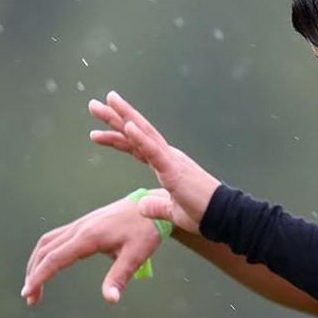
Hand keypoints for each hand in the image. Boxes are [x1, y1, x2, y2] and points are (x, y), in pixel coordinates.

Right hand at [22, 195, 163, 304]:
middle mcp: (81, 227)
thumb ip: (120, 277)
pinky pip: (58, 236)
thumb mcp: (136, 255)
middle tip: (31, 297)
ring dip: (37, 262)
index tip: (28, 293)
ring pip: (48, 241)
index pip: (55, 258)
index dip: (39, 276)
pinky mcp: (86, 222)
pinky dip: (47, 252)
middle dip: (34, 273)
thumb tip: (110, 299)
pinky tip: (51, 265)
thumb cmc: (146, 230)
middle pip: (46, 250)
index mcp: (89, 236)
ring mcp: (82, 223)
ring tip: (35, 284)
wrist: (154, 205)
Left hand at [88, 91, 219, 232]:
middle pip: (137, 133)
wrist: (223, 216)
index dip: (118, 136)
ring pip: (144, 133)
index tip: (97, 130)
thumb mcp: (172, 212)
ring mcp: (171, 160)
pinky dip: (140, 137)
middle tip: (94, 104)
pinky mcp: (174, 169)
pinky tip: (127, 125)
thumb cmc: (202, 213)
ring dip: (124, 117)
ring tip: (107, 101)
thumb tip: (141, 206)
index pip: (137, 147)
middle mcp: (168, 156)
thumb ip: (157, 206)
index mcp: (167, 164)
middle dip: (115, 117)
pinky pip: (154, 150)